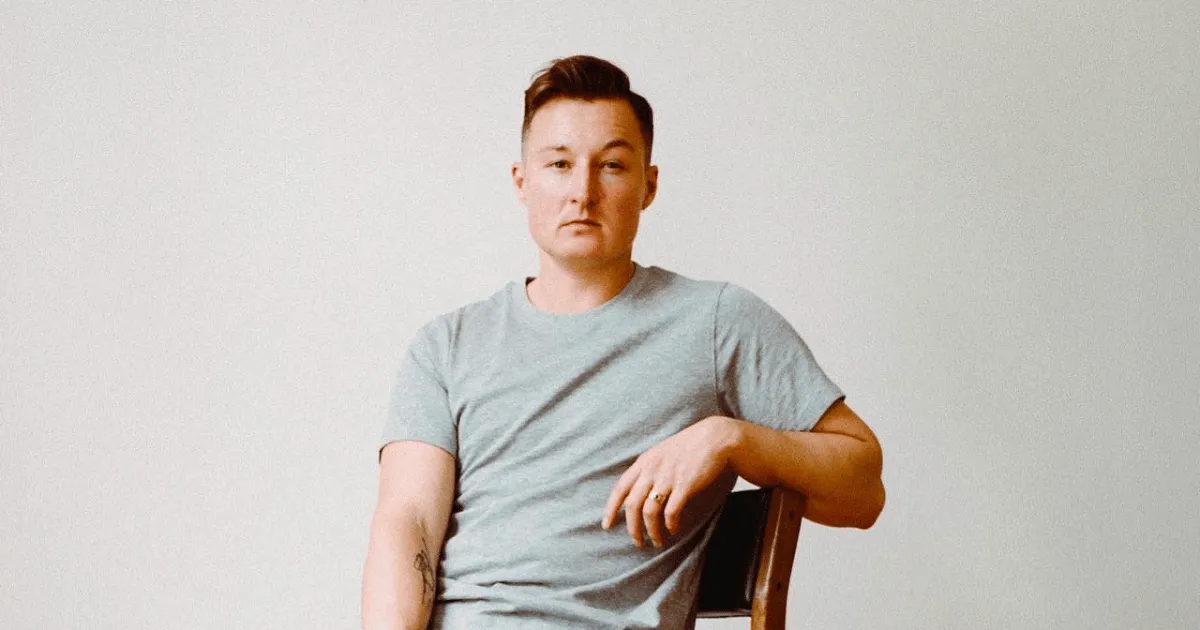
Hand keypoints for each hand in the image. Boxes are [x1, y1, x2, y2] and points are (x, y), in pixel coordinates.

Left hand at [602, 416, 740, 546]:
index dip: (611, 509)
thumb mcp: (662, 453)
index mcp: (644, 462)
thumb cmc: (690, 446)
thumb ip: (648, 469)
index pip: (620, 488)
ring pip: (649, 512)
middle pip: (632, 505)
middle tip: (637, 542)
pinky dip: (670, 525)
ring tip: (657, 541)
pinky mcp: (685, 485)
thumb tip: (638, 491)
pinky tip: (674, 530)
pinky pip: (671, 512)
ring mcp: (667, 477)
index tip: (606, 525)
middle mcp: (652, 470)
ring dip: (651, 531)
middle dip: (632, 528)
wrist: (716, 438)